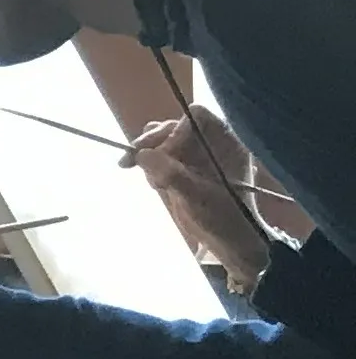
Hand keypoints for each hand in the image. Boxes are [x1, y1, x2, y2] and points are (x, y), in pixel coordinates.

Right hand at [129, 109, 276, 279]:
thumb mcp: (198, 197)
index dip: (177, 130)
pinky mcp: (183, 166)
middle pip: (175, 125)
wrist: (228, 241)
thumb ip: (172, 174)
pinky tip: (153, 182)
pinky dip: (149, 164)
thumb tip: (141, 154)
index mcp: (226, 143)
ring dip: (148, 153)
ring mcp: (196, 154)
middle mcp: (211, 143)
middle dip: (152, 141)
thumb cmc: (223, 219)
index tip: (165, 154)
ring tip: (147, 176)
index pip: (198, 117)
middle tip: (131, 159)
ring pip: (164, 139)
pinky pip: (159, 154)